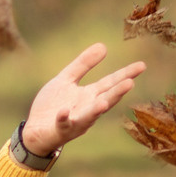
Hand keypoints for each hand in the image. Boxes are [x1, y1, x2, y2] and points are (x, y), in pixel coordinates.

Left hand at [22, 45, 147, 154]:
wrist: (34, 130)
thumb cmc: (53, 106)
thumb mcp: (67, 80)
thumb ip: (83, 65)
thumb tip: (104, 46)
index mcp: (89, 96)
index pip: (111, 83)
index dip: (125, 74)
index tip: (142, 66)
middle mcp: (87, 109)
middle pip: (105, 99)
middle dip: (117, 93)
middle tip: (130, 83)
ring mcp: (75, 121)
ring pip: (89, 115)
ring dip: (97, 109)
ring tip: (104, 103)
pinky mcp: (60, 129)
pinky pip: (63, 123)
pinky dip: (64, 118)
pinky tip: (65, 111)